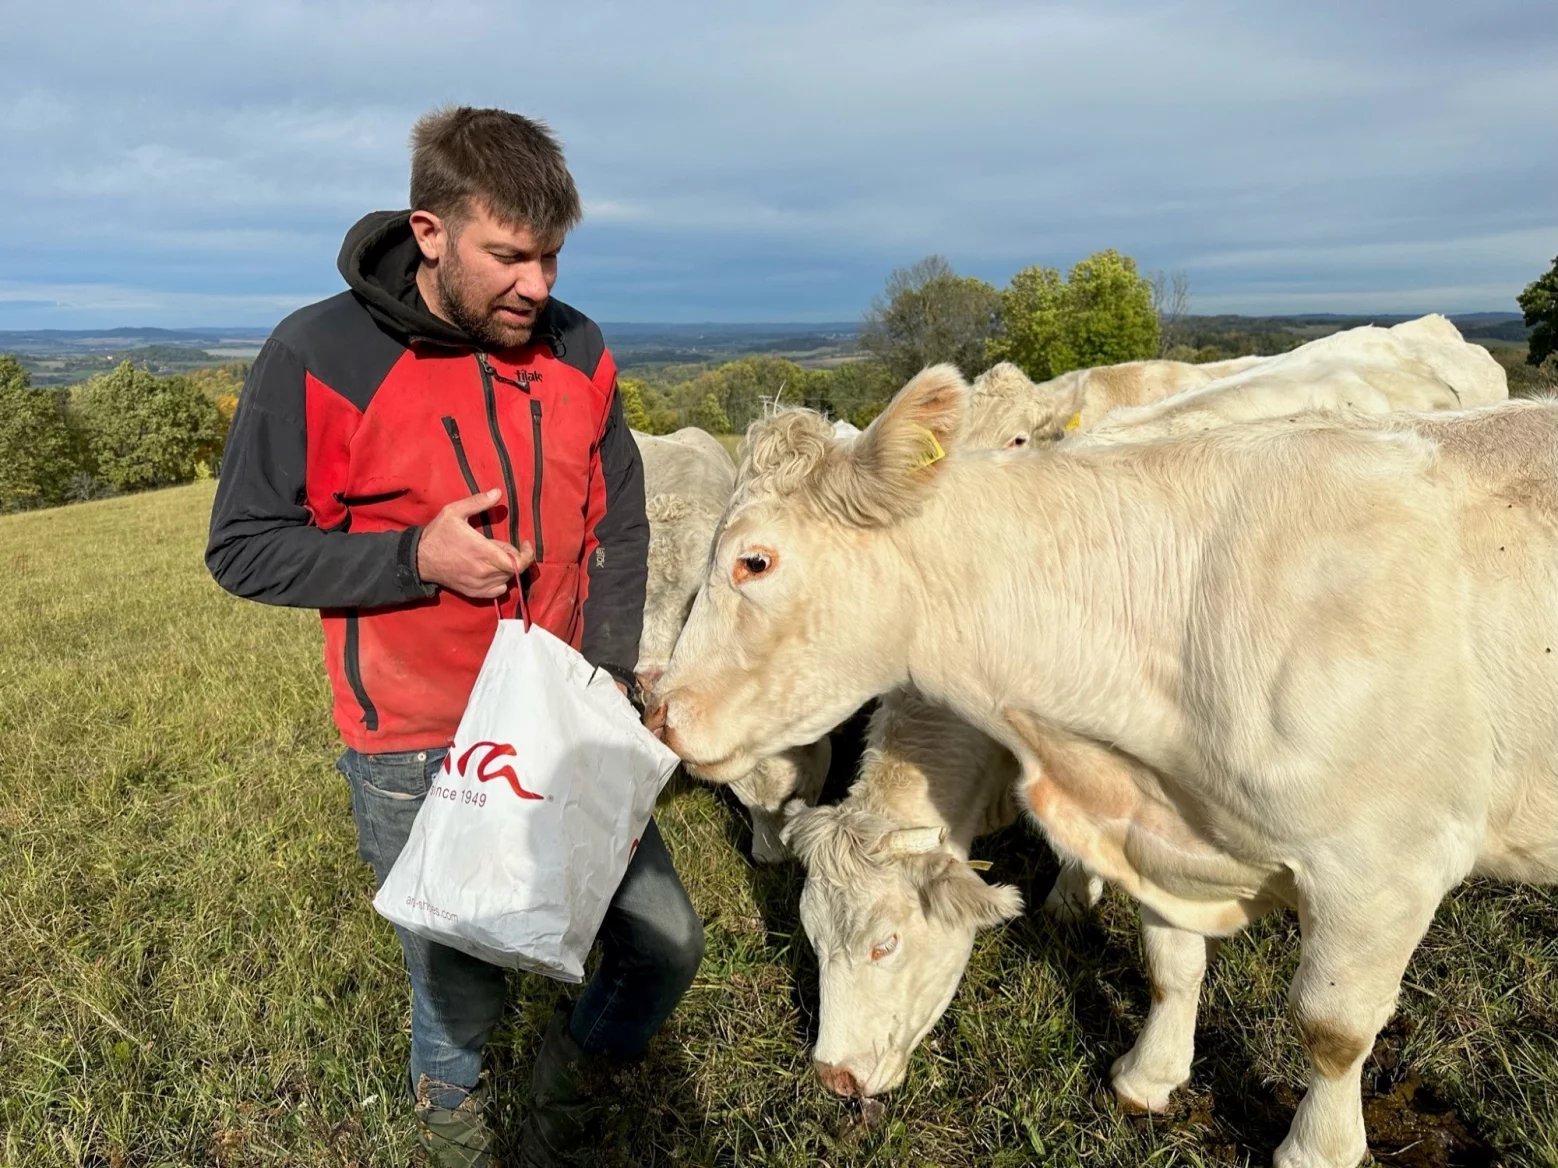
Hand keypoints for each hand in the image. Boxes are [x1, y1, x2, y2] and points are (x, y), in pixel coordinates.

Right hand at [416, 489, 533, 598]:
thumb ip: (478, 502)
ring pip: (507, 578)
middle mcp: (483, 571)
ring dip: (506, 567)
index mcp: (483, 551)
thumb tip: (498, 492)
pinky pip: (498, 590)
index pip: (518, 562)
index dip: (527, 554)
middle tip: (500, 544)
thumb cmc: (438, 534)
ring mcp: (479, 584)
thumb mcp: (454, 512)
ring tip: (493, 555)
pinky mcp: (474, 592)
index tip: (525, 543)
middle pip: (514, 569)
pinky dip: (501, 581)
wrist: (420, 559)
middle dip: (514, 555)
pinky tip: (492, 570)